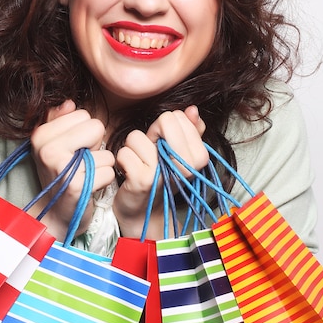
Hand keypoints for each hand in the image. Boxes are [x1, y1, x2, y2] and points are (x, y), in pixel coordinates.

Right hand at [29, 100, 114, 241]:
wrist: (56, 215)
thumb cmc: (60, 175)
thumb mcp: (54, 144)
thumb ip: (60, 120)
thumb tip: (69, 103)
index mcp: (41, 134)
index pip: (84, 115)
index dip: (85, 133)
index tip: (72, 150)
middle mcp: (47, 148)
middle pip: (96, 127)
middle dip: (94, 146)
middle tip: (80, 163)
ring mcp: (61, 167)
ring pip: (105, 151)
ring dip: (100, 165)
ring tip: (83, 176)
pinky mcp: (77, 186)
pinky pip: (109, 170)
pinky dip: (104, 180)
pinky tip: (89, 188)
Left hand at [113, 106, 207, 239]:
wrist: (143, 212)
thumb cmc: (160, 177)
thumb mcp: (177, 152)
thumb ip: (189, 130)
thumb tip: (192, 109)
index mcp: (199, 156)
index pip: (177, 117)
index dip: (164, 128)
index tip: (163, 146)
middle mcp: (186, 165)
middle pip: (163, 121)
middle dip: (151, 134)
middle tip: (152, 154)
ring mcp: (164, 172)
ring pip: (138, 137)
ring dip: (133, 149)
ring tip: (140, 165)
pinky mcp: (142, 180)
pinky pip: (125, 152)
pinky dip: (122, 160)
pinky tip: (129, 173)